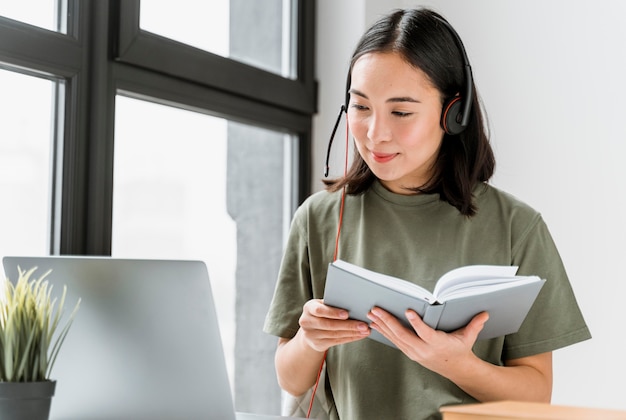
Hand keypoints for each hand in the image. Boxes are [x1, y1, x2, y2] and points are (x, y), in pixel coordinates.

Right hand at [298, 299, 370, 351]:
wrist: (308, 330)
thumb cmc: (320, 313)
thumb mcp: (322, 305)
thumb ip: (332, 304)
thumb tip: (353, 304)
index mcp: (308, 308)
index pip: (320, 310)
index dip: (333, 313)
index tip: (346, 314)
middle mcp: (307, 322)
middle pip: (329, 325)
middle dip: (348, 325)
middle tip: (363, 325)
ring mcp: (311, 335)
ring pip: (335, 334)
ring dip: (352, 332)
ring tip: (365, 330)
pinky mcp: (318, 344)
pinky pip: (337, 341)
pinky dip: (350, 338)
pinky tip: (359, 335)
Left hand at [367, 307, 488, 376]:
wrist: (455, 369)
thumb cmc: (460, 349)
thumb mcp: (468, 337)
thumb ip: (475, 324)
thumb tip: (485, 313)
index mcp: (438, 344)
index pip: (425, 333)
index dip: (416, 323)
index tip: (408, 311)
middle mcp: (423, 349)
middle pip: (403, 335)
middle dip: (388, 321)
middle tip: (376, 309)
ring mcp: (414, 352)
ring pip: (395, 338)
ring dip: (382, 325)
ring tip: (371, 313)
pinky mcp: (410, 352)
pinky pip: (394, 341)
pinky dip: (384, 332)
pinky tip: (375, 323)